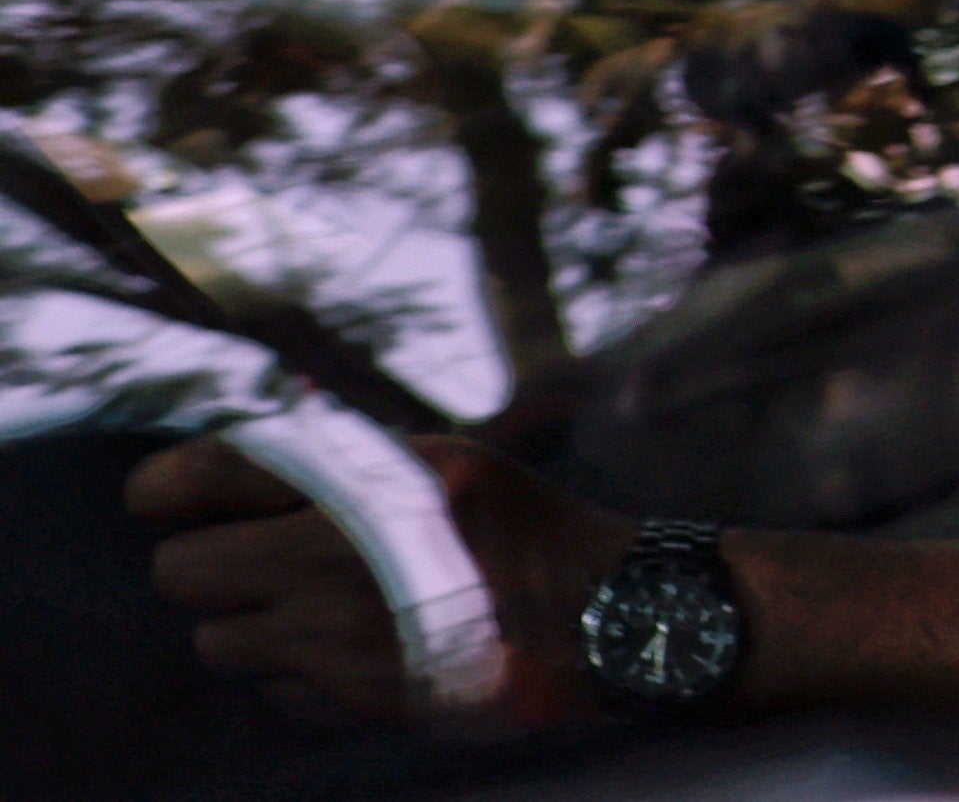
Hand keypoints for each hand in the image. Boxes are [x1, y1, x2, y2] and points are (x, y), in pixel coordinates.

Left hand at [129, 434, 631, 727]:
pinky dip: (296, 675)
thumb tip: (247, 461)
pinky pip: (274, 693)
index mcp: (348, 481)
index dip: (164, 490)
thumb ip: (344, 455)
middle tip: (257, 557)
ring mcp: (332, 639)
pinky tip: (354, 650)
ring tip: (311, 608)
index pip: (197, 476)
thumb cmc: (523, 522)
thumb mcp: (442, 456)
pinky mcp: (350, 699)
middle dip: (207, 563)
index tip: (172, 501)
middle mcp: (326, 560)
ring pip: (215, 642)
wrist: (599, 612)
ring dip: (249, 625)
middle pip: (178, 571)